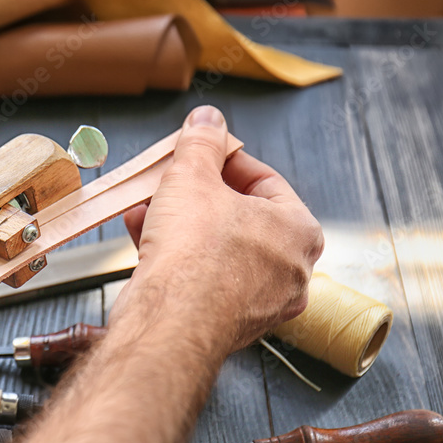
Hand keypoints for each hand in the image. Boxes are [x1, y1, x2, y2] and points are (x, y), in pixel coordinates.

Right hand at [118, 105, 323, 355]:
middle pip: (240, 216)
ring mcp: (261, 301)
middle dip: (197, 196)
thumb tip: (207, 120)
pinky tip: (143, 236)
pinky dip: (178, 256)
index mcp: (299, 230)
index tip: (200, 153)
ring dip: (181, 225)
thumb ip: (201, 143)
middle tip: (171, 181)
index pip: (265, 180)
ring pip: (220, 249)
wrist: (171, 321)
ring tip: (147, 206)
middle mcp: (290, 270)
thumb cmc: (195, 255)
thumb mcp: (192, 176)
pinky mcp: (228, 322)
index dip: (224, 160)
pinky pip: (205, 278)